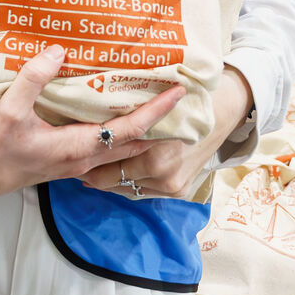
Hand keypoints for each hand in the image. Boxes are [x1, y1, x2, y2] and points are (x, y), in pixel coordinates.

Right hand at [0, 45, 182, 203]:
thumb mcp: (7, 110)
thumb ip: (33, 79)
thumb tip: (57, 50)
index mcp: (76, 148)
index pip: (128, 129)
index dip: (155, 111)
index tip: (178, 93)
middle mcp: (81, 160)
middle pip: (132, 143)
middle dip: (157, 125)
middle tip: (178, 102)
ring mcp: (72, 165)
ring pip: (118, 149)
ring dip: (140, 132)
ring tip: (155, 110)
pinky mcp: (61, 163)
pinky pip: (101, 150)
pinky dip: (117, 135)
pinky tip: (113, 120)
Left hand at [81, 68, 253, 200]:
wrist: (222, 113)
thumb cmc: (183, 103)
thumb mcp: (150, 109)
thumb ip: (124, 120)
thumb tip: (86, 121)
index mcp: (153, 156)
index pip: (107, 171)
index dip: (87, 164)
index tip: (72, 155)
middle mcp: (162, 176)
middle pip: (115, 183)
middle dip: (94, 174)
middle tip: (76, 164)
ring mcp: (171, 187)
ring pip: (127, 190)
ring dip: (111, 181)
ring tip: (91, 170)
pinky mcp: (178, 192)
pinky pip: (143, 192)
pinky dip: (130, 183)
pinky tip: (116, 175)